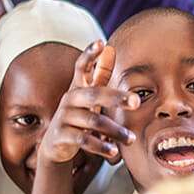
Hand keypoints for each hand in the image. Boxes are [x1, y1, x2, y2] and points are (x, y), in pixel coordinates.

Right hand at [38, 40, 138, 165]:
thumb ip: (99, 75)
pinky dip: (100, 146)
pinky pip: (83, 140)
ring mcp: (64, 117)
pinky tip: (113, 151)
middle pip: (94, 95)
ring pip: (93, 121)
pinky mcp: (61, 136)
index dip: (89, 54)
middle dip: (116, 97)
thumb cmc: (79, 116)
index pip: (81, 67)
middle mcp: (69, 99)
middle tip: (136, 101)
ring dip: (115, 130)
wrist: (56, 146)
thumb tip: (110, 48)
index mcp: (78, 87)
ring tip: (131, 139)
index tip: (101, 42)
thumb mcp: (88, 96)